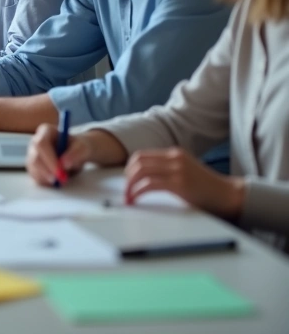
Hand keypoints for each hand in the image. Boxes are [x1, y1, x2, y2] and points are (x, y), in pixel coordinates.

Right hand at [26, 123, 92, 186]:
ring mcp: (32, 154)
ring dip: (46, 177)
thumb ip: (75, 154)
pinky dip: (45, 181)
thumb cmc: (79, 147)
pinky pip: (34, 176)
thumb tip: (64, 164)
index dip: (49, 158)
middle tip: (61, 180)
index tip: (60, 171)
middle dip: (47, 171)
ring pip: (33, 168)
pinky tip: (56, 181)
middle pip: (34, 157)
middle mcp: (35, 141)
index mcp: (46, 131)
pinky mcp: (33, 166)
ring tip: (62, 180)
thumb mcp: (83, 148)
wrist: (77, 153)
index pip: (41, 143)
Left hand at [124, 148, 245, 218]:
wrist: (229, 195)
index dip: (129, 169)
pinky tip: (135, 200)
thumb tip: (142, 179)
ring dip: (129, 186)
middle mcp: (175, 158)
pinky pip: (149, 184)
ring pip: (140, 172)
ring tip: (127, 198)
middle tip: (125, 191)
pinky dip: (137, 192)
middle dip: (126, 178)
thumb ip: (167, 170)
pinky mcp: (179, 183)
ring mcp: (177, 169)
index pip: (141, 155)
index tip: (127, 182)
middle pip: (137, 162)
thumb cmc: (207, 188)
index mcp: (174, 154)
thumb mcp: (185, 171)